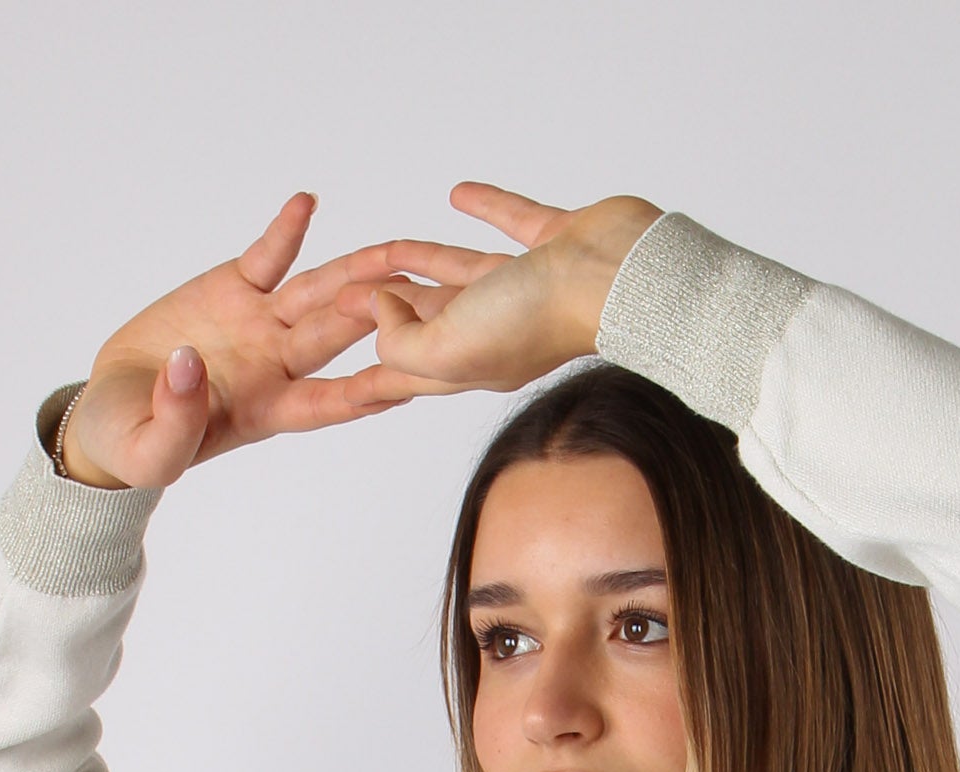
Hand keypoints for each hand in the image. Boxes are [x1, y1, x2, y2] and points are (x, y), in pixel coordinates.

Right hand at [58, 193, 432, 489]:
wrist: (111, 409)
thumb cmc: (134, 441)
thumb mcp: (148, 453)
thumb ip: (175, 422)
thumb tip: (191, 366)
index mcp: (269, 410)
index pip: (327, 402)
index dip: (365, 394)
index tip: (405, 383)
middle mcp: (276, 364)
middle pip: (334, 338)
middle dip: (374, 320)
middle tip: (416, 303)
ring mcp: (260, 323)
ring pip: (315, 292)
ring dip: (352, 273)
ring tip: (392, 252)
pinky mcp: (233, 288)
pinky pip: (267, 256)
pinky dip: (286, 231)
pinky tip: (307, 202)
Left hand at [340, 184, 662, 397]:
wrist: (616, 278)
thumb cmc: (540, 319)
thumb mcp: (448, 349)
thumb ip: (402, 339)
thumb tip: (381, 308)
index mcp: (475, 362)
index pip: (412, 371)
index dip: (377, 379)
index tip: (347, 389)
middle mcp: (502, 328)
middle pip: (429, 320)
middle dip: (387, 312)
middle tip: (343, 299)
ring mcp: (530, 285)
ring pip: (460, 272)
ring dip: (422, 262)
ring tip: (385, 253)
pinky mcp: (554, 243)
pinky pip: (509, 221)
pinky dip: (485, 209)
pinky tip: (459, 195)